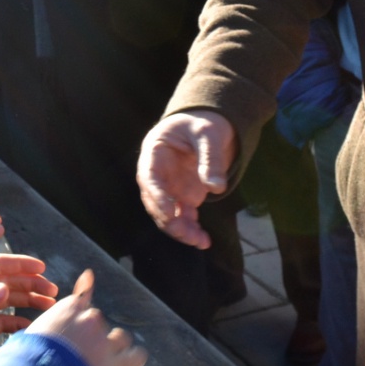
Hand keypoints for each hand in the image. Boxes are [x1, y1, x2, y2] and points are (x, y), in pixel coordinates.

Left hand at [0, 253, 58, 347]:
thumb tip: (4, 289)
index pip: (1, 265)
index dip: (21, 264)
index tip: (41, 268)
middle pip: (11, 281)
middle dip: (33, 283)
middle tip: (53, 290)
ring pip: (11, 299)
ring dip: (30, 299)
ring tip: (49, 304)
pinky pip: (4, 321)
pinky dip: (18, 322)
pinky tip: (30, 325)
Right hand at [26, 270, 146, 365]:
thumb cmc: (28, 360)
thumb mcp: (31, 333)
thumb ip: (46, 324)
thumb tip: (43, 328)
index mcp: (69, 308)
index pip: (84, 296)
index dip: (82, 311)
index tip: (83, 312)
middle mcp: (90, 319)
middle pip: (98, 321)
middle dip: (92, 335)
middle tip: (79, 354)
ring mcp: (105, 340)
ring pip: (120, 338)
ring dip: (114, 347)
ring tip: (100, 363)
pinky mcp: (117, 363)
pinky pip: (136, 356)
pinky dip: (133, 360)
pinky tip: (127, 365)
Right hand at [136, 110, 235, 248]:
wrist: (208, 126)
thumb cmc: (203, 124)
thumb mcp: (208, 134)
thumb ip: (211, 158)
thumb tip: (215, 187)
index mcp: (154, 152)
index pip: (149, 177)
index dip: (157, 196)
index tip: (170, 212)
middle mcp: (157, 173)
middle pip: (154, 202)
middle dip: (169, 220)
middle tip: (188, 234)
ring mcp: (169, 187)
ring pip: (167, 215)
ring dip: (180, 230)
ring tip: (201, 242)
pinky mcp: (181, 197)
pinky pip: (182, 218)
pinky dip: (191, 230)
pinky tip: (204, 241)